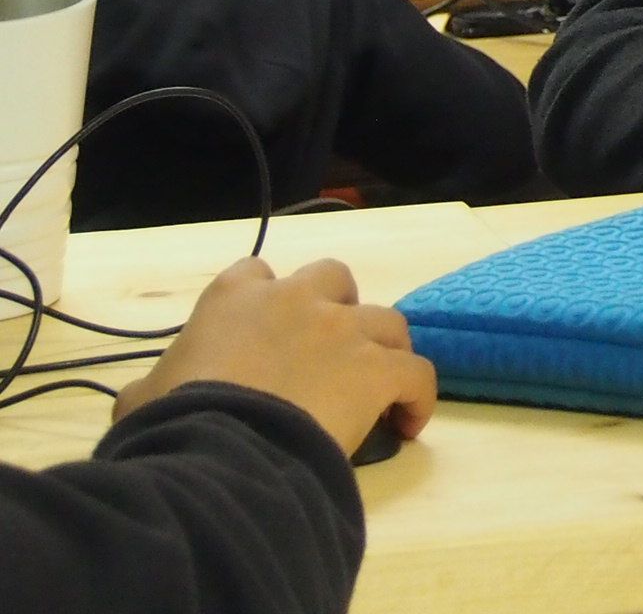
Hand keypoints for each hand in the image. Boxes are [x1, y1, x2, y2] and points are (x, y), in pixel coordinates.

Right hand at [112, 259, 436, 460]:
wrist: (218, 451)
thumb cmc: (172, 423)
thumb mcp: (141, 399)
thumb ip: (152, 384)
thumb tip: (146, 394)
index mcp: (232, 298)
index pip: (255, 274)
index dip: (265, 299)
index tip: (268, 329)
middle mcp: (295, 299)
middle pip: (334, 278)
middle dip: (337, 307)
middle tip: (329, 350)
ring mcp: (342, 330)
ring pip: (388, 321)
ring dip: (385, 348)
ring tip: (380, 385)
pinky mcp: (377, 369)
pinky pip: (418, 373)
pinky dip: (417, 395)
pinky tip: (408, 424)